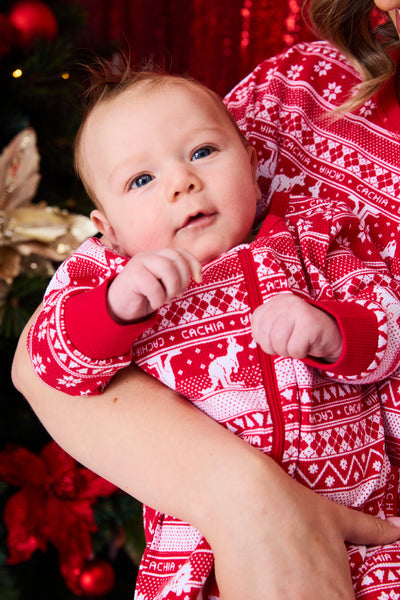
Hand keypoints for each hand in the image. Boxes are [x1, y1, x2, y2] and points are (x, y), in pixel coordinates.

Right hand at [107, 248, 201, 321]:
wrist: (119, 305)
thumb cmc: (144, 295)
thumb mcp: (163, 283)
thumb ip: (176, 276)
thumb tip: (198, 276)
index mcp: (158, 255)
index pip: (181, 253)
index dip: (193, 265)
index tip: (198, 280)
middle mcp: (149, 255)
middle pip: (176, 260)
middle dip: (183, 280)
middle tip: (177, 294)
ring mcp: (139, 263)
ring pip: (167, 269)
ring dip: (172, 289)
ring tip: (166, 299)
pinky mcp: (132, 276)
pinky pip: (153, 286)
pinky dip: (158, 299)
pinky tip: (154, 303)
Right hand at [207, 453, 399, 599]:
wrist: (242, 494)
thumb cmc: (290, 505)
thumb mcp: (333, 518)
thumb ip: (369, 531)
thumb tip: (397, 529)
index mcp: (337, 597)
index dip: (334, 598)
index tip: (319, 588)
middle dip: (304, 597)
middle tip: (292, 583)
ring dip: (281, 597)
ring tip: (275, 583)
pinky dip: (255, 598)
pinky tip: (255, 584)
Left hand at [251, 293, 342, 361]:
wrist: (332, 334)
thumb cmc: (300, 334)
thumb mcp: (279, 326)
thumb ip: (265, 329)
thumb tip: (257, 339)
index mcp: (275, 302)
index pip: (256, 324)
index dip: (264, 339)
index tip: (277, 338)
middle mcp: (285, 302)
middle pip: (266, 336)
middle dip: (276, 348)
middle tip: (289, 344)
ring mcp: (298, 310)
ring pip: (279, 343)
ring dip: (288, 351)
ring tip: (298, 343)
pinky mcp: (310, 323)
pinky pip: (295, 349)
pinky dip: (300, 353)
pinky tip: (308, 344)